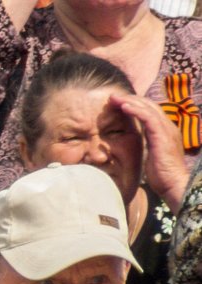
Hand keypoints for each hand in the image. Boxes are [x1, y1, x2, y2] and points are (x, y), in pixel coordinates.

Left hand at [109, 93, 189, 211]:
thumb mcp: (151, 156)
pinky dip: (135, 110)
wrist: (173, 184)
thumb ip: (145, 146)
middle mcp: (167, 126)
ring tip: (115, 98)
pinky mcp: (162, 136)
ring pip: (148, 108)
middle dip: (131, 99)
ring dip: (130, 101)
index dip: (135, 105)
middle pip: (149, 105)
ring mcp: (166, 130)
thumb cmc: (161, 175)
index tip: (118, 103)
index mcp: (165, 130)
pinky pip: (148, 118)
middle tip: (113, 96)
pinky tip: (124, 107)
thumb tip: (132, 145)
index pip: (150, 111)